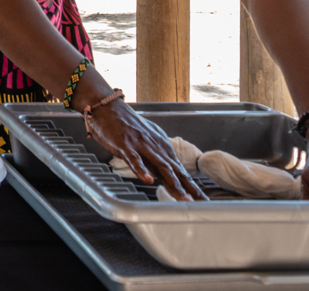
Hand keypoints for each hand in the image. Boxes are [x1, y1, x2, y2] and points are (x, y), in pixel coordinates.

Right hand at [84, 97, 207, 201]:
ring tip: (182, 197)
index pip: (179, 168)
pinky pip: (135, 160)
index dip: (191, 185)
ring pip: (160, 166)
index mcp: (161, 145)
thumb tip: (167, 167)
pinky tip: (148, 181)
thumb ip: (156, 153)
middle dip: (189, 188)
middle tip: (200, 202)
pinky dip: (142, 171)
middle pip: (175, 170)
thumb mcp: (146, 137)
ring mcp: (141, 146)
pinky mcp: (125, 146)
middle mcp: (155, 146)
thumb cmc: (124, 123)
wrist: (107, 107)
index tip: (201, 198)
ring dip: (173, 183)